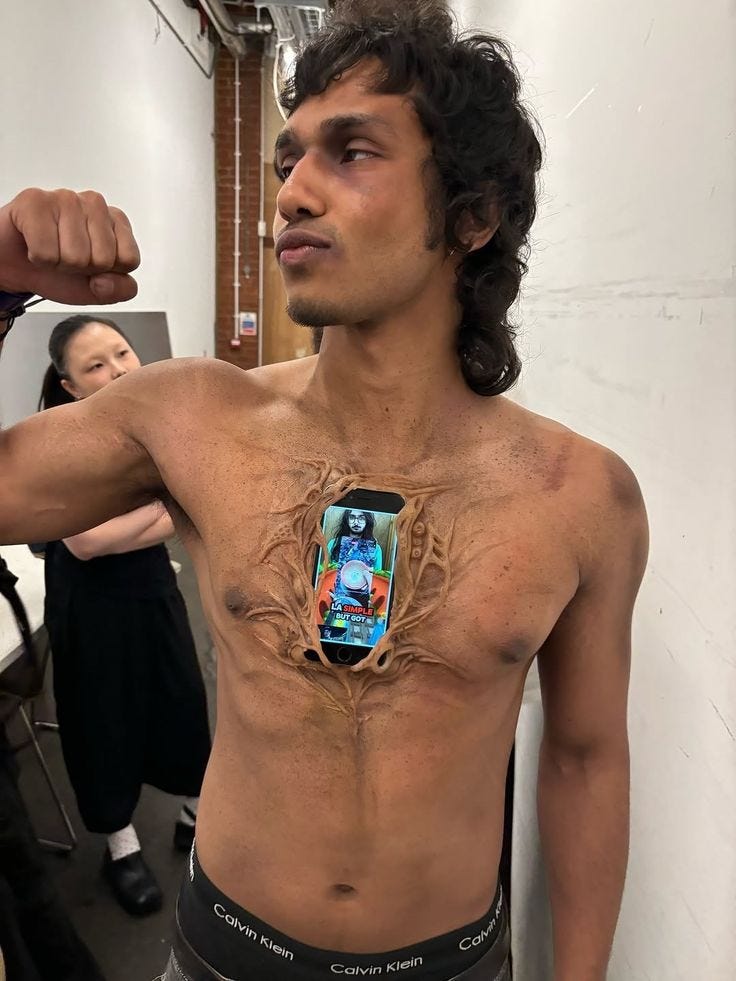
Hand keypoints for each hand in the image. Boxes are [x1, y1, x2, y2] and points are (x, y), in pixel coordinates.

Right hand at [0, 187, 139, 304]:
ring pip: (75, 256)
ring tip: (50, 250)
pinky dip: (38, 258)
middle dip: (81, 269)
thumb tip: (108, 281)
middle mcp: (95, 204)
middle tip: (65, 258)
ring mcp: (66, 198)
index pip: (129, 259)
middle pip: (103, 259)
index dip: (106, 273)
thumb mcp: (97, 289)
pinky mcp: (35, 201)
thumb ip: (120, 289)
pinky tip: (33, 243)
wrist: (15, 267)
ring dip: (58, 263)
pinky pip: (46, 251)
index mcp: (116, 221)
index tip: (89, 266)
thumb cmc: (57, 271)